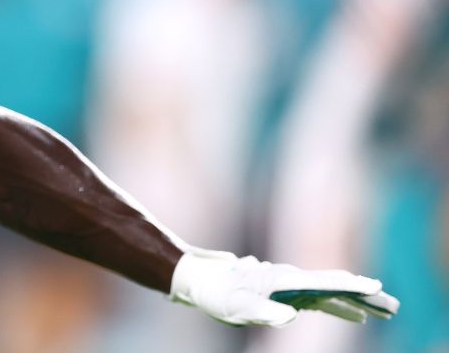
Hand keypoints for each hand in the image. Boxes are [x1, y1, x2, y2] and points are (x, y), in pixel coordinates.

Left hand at [170, 248, 398, 325]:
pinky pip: (321, 301)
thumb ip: (264, 311)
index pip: (324, 283)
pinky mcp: (288, 294)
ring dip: (359, 302)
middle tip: (394, 306)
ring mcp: (291, 286)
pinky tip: (356, 317)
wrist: (201, 281)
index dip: (350, 286)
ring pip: (332, 293)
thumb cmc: (218, 294)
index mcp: (284, 280)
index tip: (374, 288)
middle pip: (336, 286)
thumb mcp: (237, 308)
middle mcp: (292, 279)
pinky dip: (341, 307)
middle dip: (366, 296)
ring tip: (386, 311)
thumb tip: (291, 316)